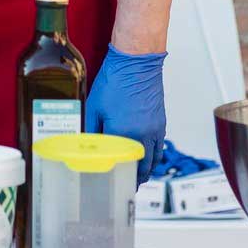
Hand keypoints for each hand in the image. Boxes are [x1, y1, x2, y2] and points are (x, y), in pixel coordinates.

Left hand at [85, 44, 166, 185]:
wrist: (136, 62)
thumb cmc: (115, 79)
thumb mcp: (95, 106)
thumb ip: (92, 129)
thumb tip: (86, 145)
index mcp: (124, 133)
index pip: (120, 163)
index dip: (116, 175)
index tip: (112, 183)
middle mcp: (143, 135)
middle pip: (141, 167)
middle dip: (135, 179)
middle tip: (128, 185)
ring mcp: (155, 129)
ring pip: (153, 159)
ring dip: (146, 169)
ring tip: (138, 176)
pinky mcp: (160, 122)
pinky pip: (159, 146)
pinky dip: (153, 155)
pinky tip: (146, 156)